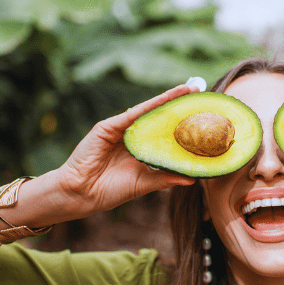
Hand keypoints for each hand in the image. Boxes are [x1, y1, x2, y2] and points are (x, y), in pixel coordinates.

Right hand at [56, 85, 195, 217]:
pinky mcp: (107, 128)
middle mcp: (132, 136)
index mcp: (140, 149)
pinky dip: (149, 106)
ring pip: (147, 111)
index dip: (181, 123)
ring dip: (167, 99)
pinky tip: (165, 99)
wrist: (82, 194)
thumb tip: (193, 178)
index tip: (201, 114)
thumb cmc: (110, 190)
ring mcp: (119, 130)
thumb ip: (166, 178)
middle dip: (178, 105)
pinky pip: (131, 115)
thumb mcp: (144, 184)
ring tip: (187, 90)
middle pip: (158, 117)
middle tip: (198, 92)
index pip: (164, 132)